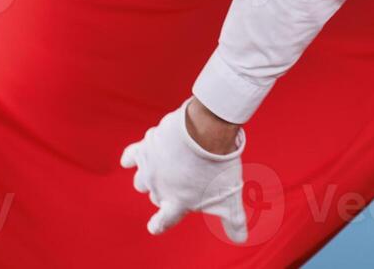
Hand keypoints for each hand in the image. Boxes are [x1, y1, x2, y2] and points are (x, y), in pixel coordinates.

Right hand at [119, 96, 249, 241]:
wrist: (206, 132)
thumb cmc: (219, 167)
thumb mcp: (230, 198)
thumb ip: (234, 221)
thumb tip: (242, 240)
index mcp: (177, 203)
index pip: (162, 222)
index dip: (159, 224)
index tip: (155, 226)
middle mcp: (158, 189)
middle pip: (155, 196)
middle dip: (166, 190)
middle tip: (183, 179)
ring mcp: (149, 169)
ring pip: (141, 179)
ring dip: (151, 175)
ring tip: (167, 166)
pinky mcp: (145, 148)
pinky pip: (131, 156)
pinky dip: (131, 158)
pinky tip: (131, 159)